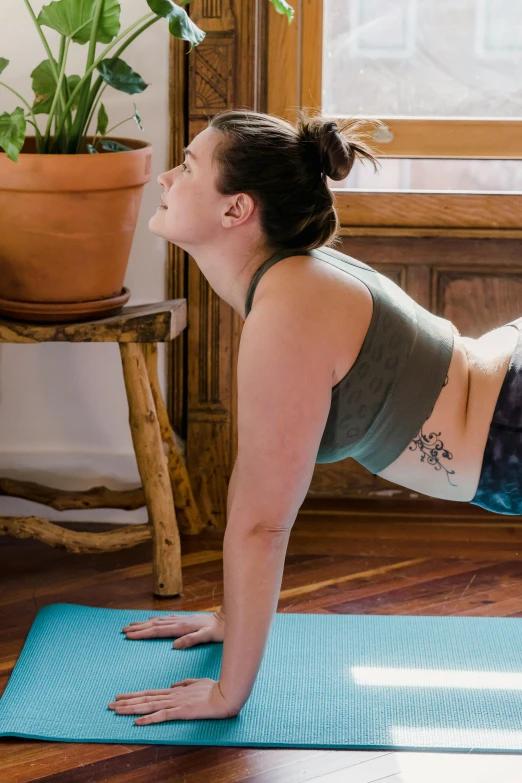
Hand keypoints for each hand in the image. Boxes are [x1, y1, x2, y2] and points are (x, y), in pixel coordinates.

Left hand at [107, 678, 238, 723]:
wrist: (226, 695)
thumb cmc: (214, 689)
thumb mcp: (197, 683)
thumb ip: (184, 684)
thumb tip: (173, 686)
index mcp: (175, 690)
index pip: (150, 693)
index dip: (134, 695)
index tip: (120, 697)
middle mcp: (172, 695)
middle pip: (145, 699)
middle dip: (126, 702)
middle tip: (109, 705)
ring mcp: (176, 703)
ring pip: (149, 706)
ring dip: (131, 709)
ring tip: (116, 711)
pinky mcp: (182, 711)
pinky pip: (162, 716)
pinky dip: (148, 719)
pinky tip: (137, 722)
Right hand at [122, 608, 224, 647]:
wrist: (226, 618)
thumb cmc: (219, 630)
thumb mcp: (207, 636)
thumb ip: (192, 640)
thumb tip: (175, 645)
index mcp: (181, 627)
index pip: (157, 631)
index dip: (143, 633)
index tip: (129, 635)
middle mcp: (179, 622)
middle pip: (154, 625)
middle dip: (138, 628)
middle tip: (123, 630)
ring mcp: (181, 620)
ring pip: (158, 621)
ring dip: (143, 623)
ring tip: (131, 625)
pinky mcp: (184, 620)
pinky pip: (165, 619)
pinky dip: (154, 620)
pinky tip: (150, 620)